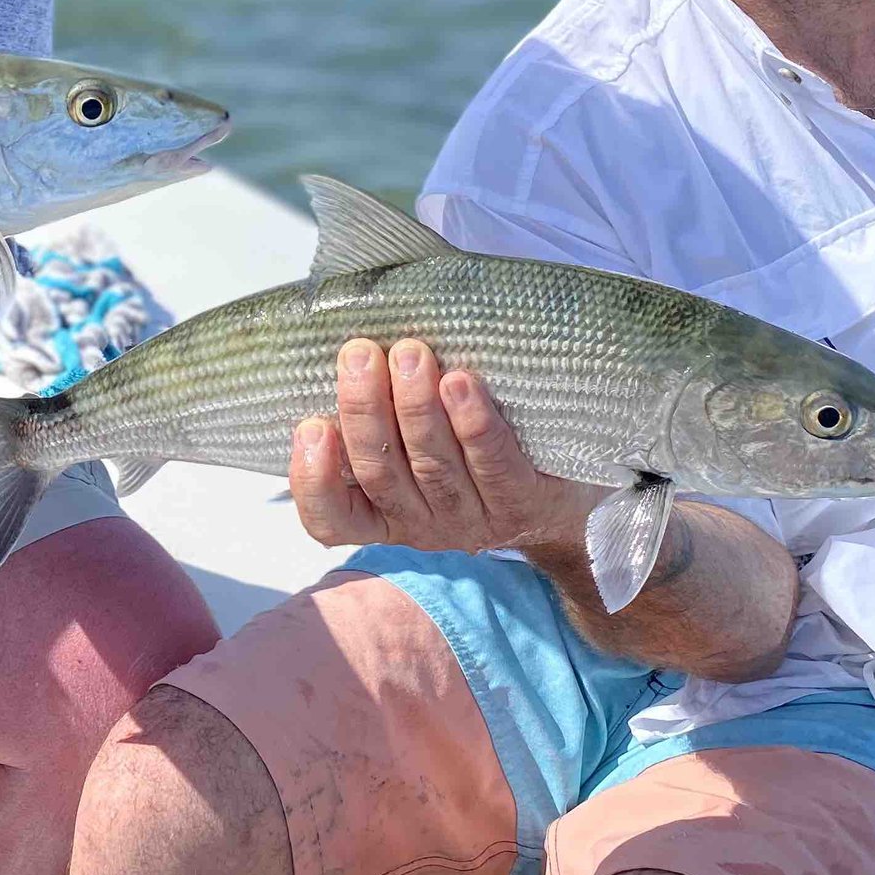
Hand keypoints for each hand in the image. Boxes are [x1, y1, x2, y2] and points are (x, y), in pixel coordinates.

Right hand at [289, 339, 599, 554]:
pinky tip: (461, 383)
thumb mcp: (413, 453)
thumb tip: (344, 348)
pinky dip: (474, 424)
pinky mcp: (522, 503)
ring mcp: (474, 519)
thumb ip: (378, 420)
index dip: (313, 479)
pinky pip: (493, 464)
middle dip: (365, 410)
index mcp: (385, 515)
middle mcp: (424, 526)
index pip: (331, 519)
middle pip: (382, 475)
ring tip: (409, 354)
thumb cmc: (469, 456)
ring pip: (433, 467)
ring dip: (416, 408)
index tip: (310, 426)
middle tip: (359, 354)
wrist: (564, 500)